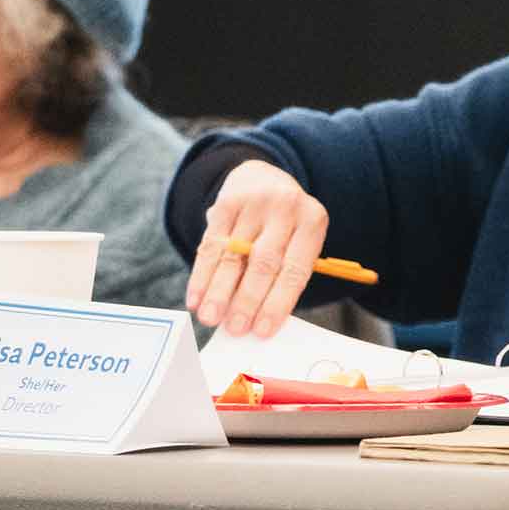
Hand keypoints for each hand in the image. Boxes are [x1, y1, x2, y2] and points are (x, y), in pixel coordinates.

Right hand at [187, 159, 329, 337]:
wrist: (262, 178)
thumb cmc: (285, 225)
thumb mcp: (298, 239)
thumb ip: (283, 274)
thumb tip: (258, 319)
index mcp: (313, 221)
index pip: (296, 268)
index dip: (278, 302)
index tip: (263, 331)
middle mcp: (286, 209)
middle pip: (264, 262)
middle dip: (248, 300)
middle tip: (235, 329)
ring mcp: (255, 204)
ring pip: (233, 255)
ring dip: (219, 292)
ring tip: (210, 319)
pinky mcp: (225, 203)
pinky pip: (210, 245)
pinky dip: (201, 276)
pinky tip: (195, 299)